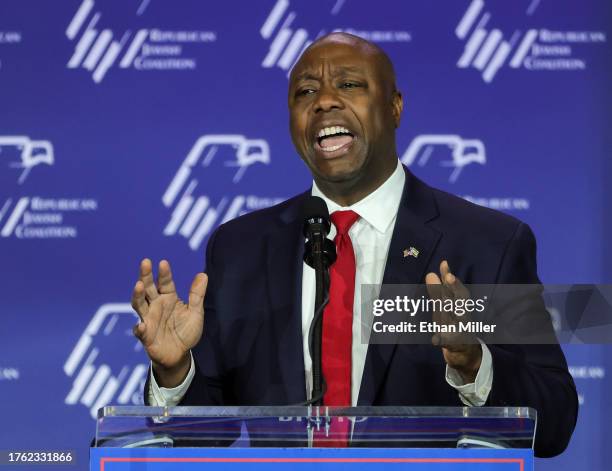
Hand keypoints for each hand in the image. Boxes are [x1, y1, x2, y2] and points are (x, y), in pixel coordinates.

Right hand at [132, 258, 206, 386]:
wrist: (180, 354)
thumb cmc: (186, 331)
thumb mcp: (195, 312)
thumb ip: (197, 294)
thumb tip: (203, 274)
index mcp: (168, 298)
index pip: (165, 283)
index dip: (164, 273)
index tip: (163, 263)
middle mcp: (156, 306)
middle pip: (148, 288)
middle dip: (146, 275)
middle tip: (145, 262)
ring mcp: (149, 319)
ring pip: (139, 305)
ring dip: (137, 295)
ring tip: (138, 285)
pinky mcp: (146, 336)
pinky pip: (140, 331)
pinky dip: (140, 328)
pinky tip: (142, 326)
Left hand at [425, 260, 481, 382]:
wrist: (465, 355)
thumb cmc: (454, 326)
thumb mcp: (445, 310)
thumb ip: (438, 293)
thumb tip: (430, 273)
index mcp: (459, 308)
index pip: (456, 291)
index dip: (450, 279)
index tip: (444, 264)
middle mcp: (462, 317)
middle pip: (459, 302)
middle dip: (454, 289)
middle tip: (448, 276)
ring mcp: (459, 332)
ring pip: (455, 320)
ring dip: (448, 312)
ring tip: (443, 298)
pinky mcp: (453, 346)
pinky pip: (447, 343)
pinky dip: (441, 340)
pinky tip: (435, 338)